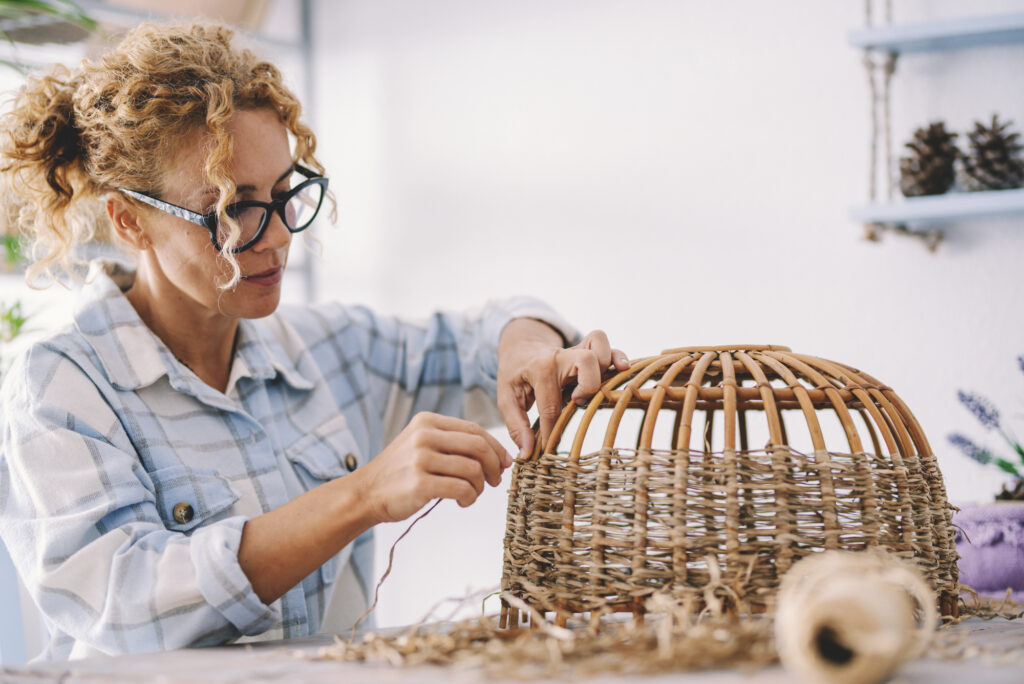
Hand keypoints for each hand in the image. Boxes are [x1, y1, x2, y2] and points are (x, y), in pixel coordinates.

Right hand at [357, 412, 511, 522]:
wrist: (366, 493)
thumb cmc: (401, 472)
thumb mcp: (421, 445)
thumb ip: (453, 444)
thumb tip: (498, 455)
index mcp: (427, 422)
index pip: (475, 430)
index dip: (496, 447)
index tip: (505, 462)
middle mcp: (424, 435)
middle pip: (478, 446)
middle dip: (494, 466)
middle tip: (494, 481)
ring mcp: (420, 459)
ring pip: (473, 469)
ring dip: (480, 486)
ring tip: (472, 494)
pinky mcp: (419, 483)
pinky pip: (462, 489)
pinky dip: (469, 497)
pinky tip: (462, 502)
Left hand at [497, 320, 629, 455]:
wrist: (519, 347)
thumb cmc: (514, 375)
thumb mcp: (506, 399)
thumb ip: (516, 426)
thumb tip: (527, 452)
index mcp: (539, 369)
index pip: (552, 405)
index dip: (552, 431)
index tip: (549, 448)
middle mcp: (560, 356)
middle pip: (587, 361)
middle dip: (588, 386)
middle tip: (576, 401)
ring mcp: (575, 350)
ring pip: (599, 348)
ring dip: (605, 367)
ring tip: (599, 387)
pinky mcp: (587, 351)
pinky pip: (607, 346)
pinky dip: (617, 356)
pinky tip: (622, 369)